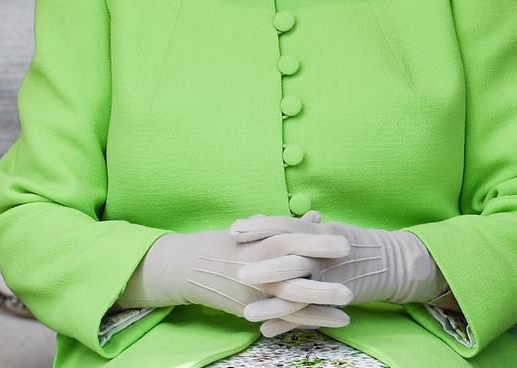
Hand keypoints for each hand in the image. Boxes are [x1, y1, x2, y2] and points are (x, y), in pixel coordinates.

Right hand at [118, 224, 353, 335]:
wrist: (185, 268)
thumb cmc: (221, 245)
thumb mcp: (250, 231)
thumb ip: (284, 226)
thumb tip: (316, 217)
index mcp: (254, 243)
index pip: (287, 239)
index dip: (315, 240)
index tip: (342, 240)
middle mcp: (253, 266)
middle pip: (291, 267)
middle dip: (322, 267)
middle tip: (351, 265)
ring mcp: (252, 290)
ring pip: (291, 295)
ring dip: (321, 298)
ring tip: (349, 299)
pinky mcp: (251, 309)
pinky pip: (286, 316)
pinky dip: (312, 319)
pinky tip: (337, 319)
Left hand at [234, 212, 446, 308]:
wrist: (389, 262)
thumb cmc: (348, 241)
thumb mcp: (320, 228)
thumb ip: (291, 226)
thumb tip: (258, 219)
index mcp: (315, 230)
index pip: (284, 225)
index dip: (259, 227)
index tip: (234, 230)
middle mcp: (321, 253)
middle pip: (289, 258)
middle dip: (263, 267)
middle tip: (237, 274)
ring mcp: (329, 277)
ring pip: (297, 292)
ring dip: (271, 305)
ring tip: (246, 313)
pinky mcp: (336, 299)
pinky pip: (309, 314)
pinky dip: (288, 323)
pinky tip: (267, 330)